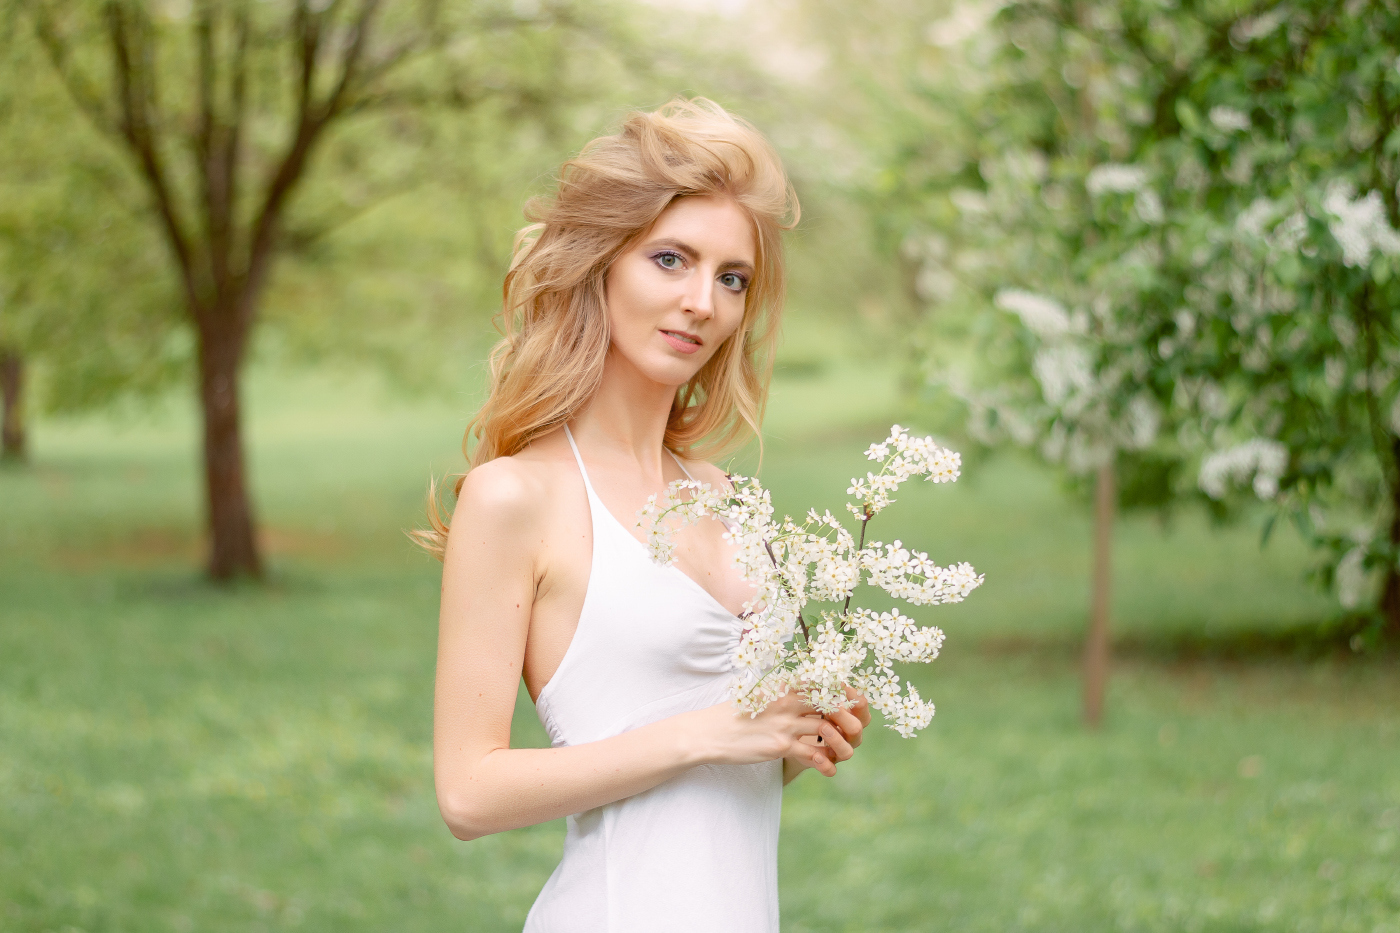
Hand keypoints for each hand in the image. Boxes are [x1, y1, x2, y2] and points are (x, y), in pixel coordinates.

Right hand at [683, 691, 847, 776]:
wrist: (709, 732)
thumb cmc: (732, 715)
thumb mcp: (758, 697)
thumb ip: (780, 695)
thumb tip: (798, 695)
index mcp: (783, 688)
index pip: (821, 684)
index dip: (841, 693)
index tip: (853, 704)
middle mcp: (787, 702)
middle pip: (830, 704)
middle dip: (847, 717)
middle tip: (855, 730)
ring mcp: (784, 723)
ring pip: (826, 729)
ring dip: (841, 743)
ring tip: (845, 753)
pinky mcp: (780, 746)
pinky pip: (812, 754)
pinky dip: (825, 763)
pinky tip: (829, 770)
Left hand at [784, 685, 870, 780]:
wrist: (788, 734)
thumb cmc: (803, 709)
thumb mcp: (805, 695)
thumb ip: (811, 685)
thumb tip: (808, 671)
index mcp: (849, 714)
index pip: (860, 705)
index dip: (853, 696)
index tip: (840, 686)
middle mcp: (848, 734)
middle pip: (857, 728)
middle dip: (845, 717)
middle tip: (831, 707)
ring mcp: (838, 751)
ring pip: (848, 751)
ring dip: (836, 740)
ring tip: (823, 729)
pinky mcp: (826, 764)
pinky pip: (831, 770)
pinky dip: (825, 765)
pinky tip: (814, 757)